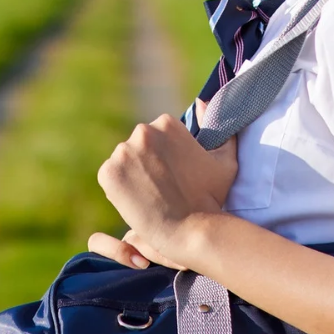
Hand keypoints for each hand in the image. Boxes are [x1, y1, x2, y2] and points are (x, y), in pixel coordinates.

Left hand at [87, 114, 236, 270]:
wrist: (189, 230)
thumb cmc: (210, 199)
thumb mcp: (225, 161)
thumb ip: (221, 132)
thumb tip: (204, 103)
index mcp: (166, 123)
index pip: (157, 136)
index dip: (165, 158)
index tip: (175, 176)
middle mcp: (142, 131)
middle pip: (139, 146)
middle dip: (147, 164)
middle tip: (162, 188)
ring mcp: (122, 152)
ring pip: (124, 162)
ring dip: (133, 175)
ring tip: (151, 196)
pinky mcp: (108, 172)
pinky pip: (110, 177)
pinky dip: (119, 189)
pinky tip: (137, 202)